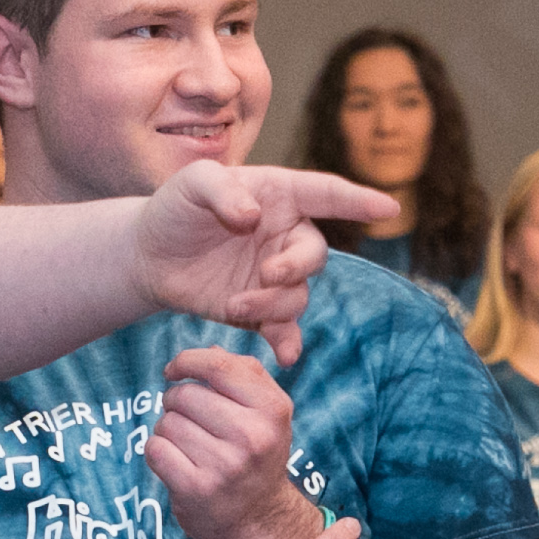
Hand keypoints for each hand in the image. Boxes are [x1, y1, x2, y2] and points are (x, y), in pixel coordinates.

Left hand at [127, 162, 399, 366]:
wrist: (148, 257)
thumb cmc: (174, 209)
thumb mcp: (192, 182)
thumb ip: (223, 190)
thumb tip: (252, 218)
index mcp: (279, 196)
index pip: (327, 195)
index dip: (358, 201)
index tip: (390, 207)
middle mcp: (285, 236)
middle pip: (316, 255)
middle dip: (296, 268)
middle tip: (266, 274)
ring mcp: (275, 275)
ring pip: (299, 295)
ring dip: (274, 303)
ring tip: (236, 303)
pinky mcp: (259, 309)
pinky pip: (285, 329)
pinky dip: (287, 342)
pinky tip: (284, 356)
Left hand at [143, 349, 321, 538]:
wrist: (260, 521)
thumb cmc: (258, 457)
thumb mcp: (268, 413)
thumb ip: (244, 375)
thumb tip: (209, 351)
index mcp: (273, 409)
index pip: (217, 365)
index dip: (186, 361)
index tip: (174, 370)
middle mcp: (252, 437)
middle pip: (185, 394)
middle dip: (177, 402)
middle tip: (190, 421)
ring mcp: (224, 466)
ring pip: (167, 422)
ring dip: (168, 429)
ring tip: (189, 445)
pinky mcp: (195, 490)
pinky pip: (155, 449)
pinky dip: (158, 452)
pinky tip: (176, 462)